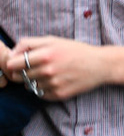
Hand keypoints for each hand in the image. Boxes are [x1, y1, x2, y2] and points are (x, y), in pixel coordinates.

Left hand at [3, 37, 123, 101]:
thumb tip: (11, 54)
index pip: (12, 64)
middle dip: (22, 72)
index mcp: (45, 55)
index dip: (13, 63)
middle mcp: (48, 70)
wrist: (101, 65)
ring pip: (29, 86)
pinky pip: (40, 94)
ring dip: (34, 81)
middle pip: (18, 77)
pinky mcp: (59, 94)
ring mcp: (53, 84)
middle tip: (34, 68)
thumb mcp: (53, 40)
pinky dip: (44, 89)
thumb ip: (28, 43)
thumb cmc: (75, 50)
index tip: (19, 63)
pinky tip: (55, 81)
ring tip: (48, 74)